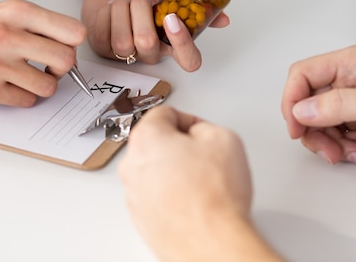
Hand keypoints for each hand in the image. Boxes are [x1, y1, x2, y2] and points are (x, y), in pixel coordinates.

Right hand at [0, 0, 85, 106]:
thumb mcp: (4, 13)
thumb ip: (39, 26)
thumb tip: (73, 47)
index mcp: (17, 11)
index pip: (72, 31)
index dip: (73, 44)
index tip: (65, 48)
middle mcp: (7, 35)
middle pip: (66, 60)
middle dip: (63, 68)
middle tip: (49, 67)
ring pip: (49, 86)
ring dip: (41, 85)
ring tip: (24, 76)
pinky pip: (27, 101)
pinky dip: (22, 97)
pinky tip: (7, 85)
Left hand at [81, 0, 229, 71]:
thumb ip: (193, 3)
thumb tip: (224, 20)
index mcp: (174, 40)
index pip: (189, 60)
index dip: (182, 44)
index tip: (171, 19)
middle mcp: (154, 52)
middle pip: (148, 44)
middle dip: (140, 11)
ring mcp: (129, 54)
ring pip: (124, 42)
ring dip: (121, 11)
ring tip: (123, 1)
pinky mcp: (105, 50)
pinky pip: (104, 36)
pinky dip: (106, 13)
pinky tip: (109, 8)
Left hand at [119, 106, 280, 261]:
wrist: (212, 242)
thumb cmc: (214, 196)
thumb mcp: (223, 137)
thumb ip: (204, 126)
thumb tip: (199, 135)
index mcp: (146, 139)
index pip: (164, 113)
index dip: (189, 119)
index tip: (200, 130)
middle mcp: (132, 166)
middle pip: (156, 143)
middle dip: (180, 147)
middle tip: (205, 158)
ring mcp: (134, 196)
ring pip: (156, 172)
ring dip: (176, 173)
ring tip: (203, 184)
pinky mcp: (142, 221)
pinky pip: (158, 198)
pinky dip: (173, 197)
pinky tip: (196, 203)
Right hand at [281, 44, 355, 167]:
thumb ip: (340, 104)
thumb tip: (304, 108)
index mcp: (352, 64)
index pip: (304, 74)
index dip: (293, 99)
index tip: (296, 124)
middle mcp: (347, 80)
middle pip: (306, 102)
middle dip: (312, 128)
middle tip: (326, 147)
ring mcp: (351, 102)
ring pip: (316, 122)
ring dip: (327, 142)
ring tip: (349, 151)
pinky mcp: (355, 121)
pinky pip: (330, 135)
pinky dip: (340, 147)